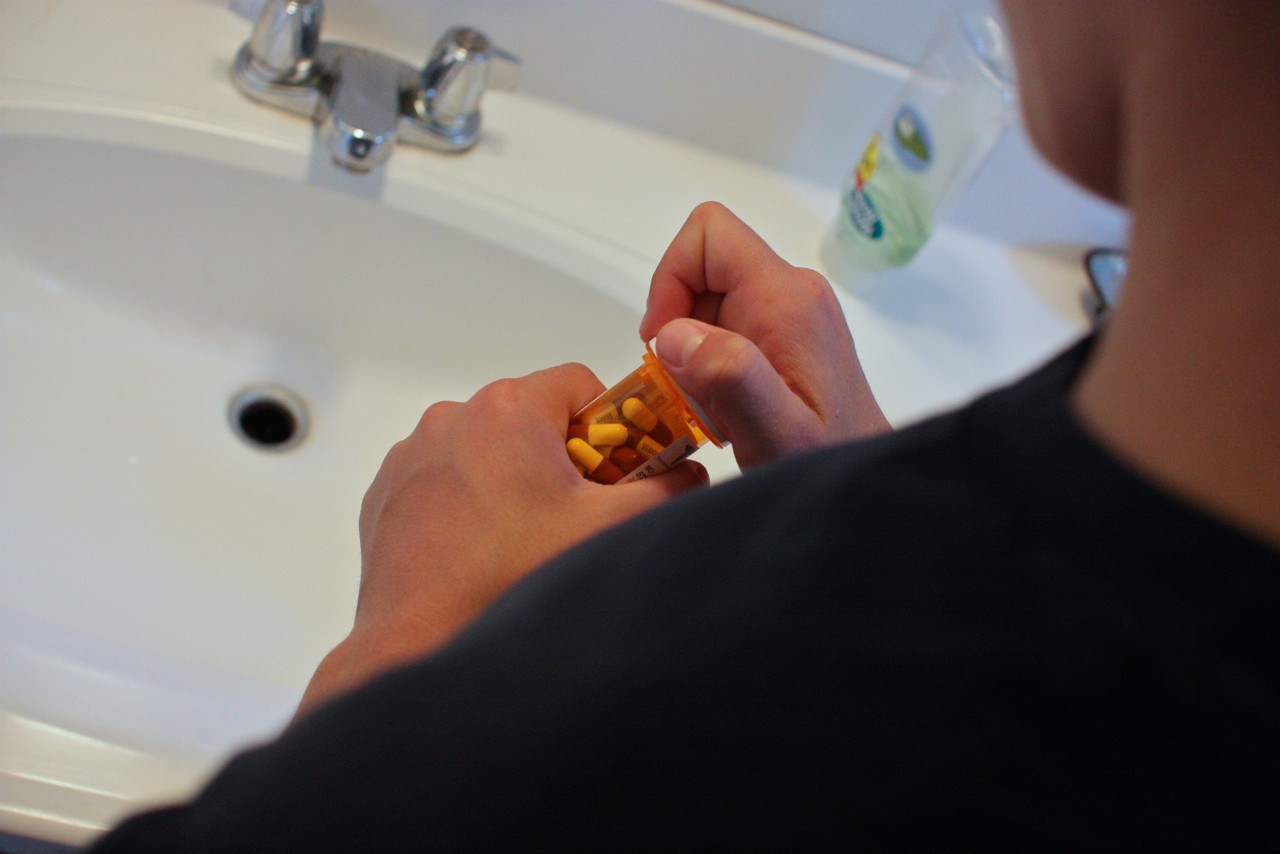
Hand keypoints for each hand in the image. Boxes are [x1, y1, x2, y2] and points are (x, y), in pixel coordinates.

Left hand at [295, 364, 706, 719]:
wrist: (418, 643)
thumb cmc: (508, 580)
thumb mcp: (611, 527)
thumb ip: (669, 488)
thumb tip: (688, 474)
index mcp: (506, 408)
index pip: (581, 386)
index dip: (612, 427)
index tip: (620, 473)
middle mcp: (450, 418)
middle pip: (534, 419)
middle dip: (565, 461)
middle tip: (579, 517)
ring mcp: (411, 456)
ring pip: (489, 451)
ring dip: (516, 484)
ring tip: (528, 544)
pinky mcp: (387, 495)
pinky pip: (447, 480)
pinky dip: (472, 506)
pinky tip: (485, 555)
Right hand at [639, 203, 889, 469]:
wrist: (870, 486)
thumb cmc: (827, 464)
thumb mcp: (776, 433)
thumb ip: (731, 377)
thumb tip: (674, 333)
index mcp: (787, 298)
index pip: (708, 235)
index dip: (670, 280)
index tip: (665, 345)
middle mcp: (793, 292)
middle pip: (703, 271)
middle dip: (679, 330)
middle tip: (693, 392)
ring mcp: (792, 313)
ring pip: (710, 303)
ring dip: (694, 355)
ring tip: (718, 409)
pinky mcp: (788, 335)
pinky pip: (728, 328)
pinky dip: (711, 366)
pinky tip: (730, 410)